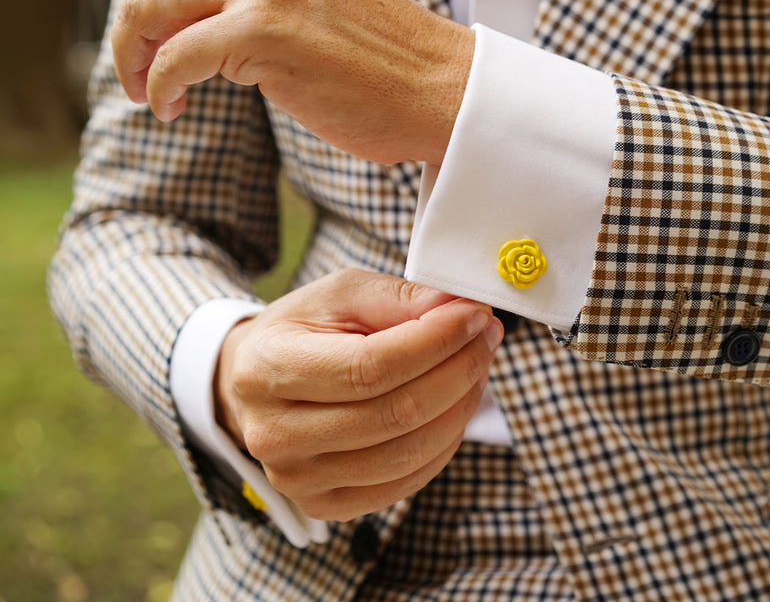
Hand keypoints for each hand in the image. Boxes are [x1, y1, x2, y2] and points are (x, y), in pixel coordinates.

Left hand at [112, 0, 472, 164]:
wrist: (438, 86)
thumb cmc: (379, 53)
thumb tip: (178, 7)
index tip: (151, 38)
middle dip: (132, 29)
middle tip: (139, 72)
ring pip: (148, 10)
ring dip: (133, 58)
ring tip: (150, 92)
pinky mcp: (259, 30)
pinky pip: (173, 58)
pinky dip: (159, 88)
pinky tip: (171, 109)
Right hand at [215, 269, 502, 521]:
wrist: (254, 384)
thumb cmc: (303, 332)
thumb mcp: (340, 294)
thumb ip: (399, 297)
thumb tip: (459, 307)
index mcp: (268, 369)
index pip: (370, 367)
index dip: (435, 342)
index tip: (474, 315)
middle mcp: (275, 434)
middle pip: (395, 414)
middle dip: (459, 370)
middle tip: (486, 337)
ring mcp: (298, 479)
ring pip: (408, 453)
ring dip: (460, 407)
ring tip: (476, 367)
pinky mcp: (325, 505)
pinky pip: (406, 481)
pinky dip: (445, 443)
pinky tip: (454, 406)